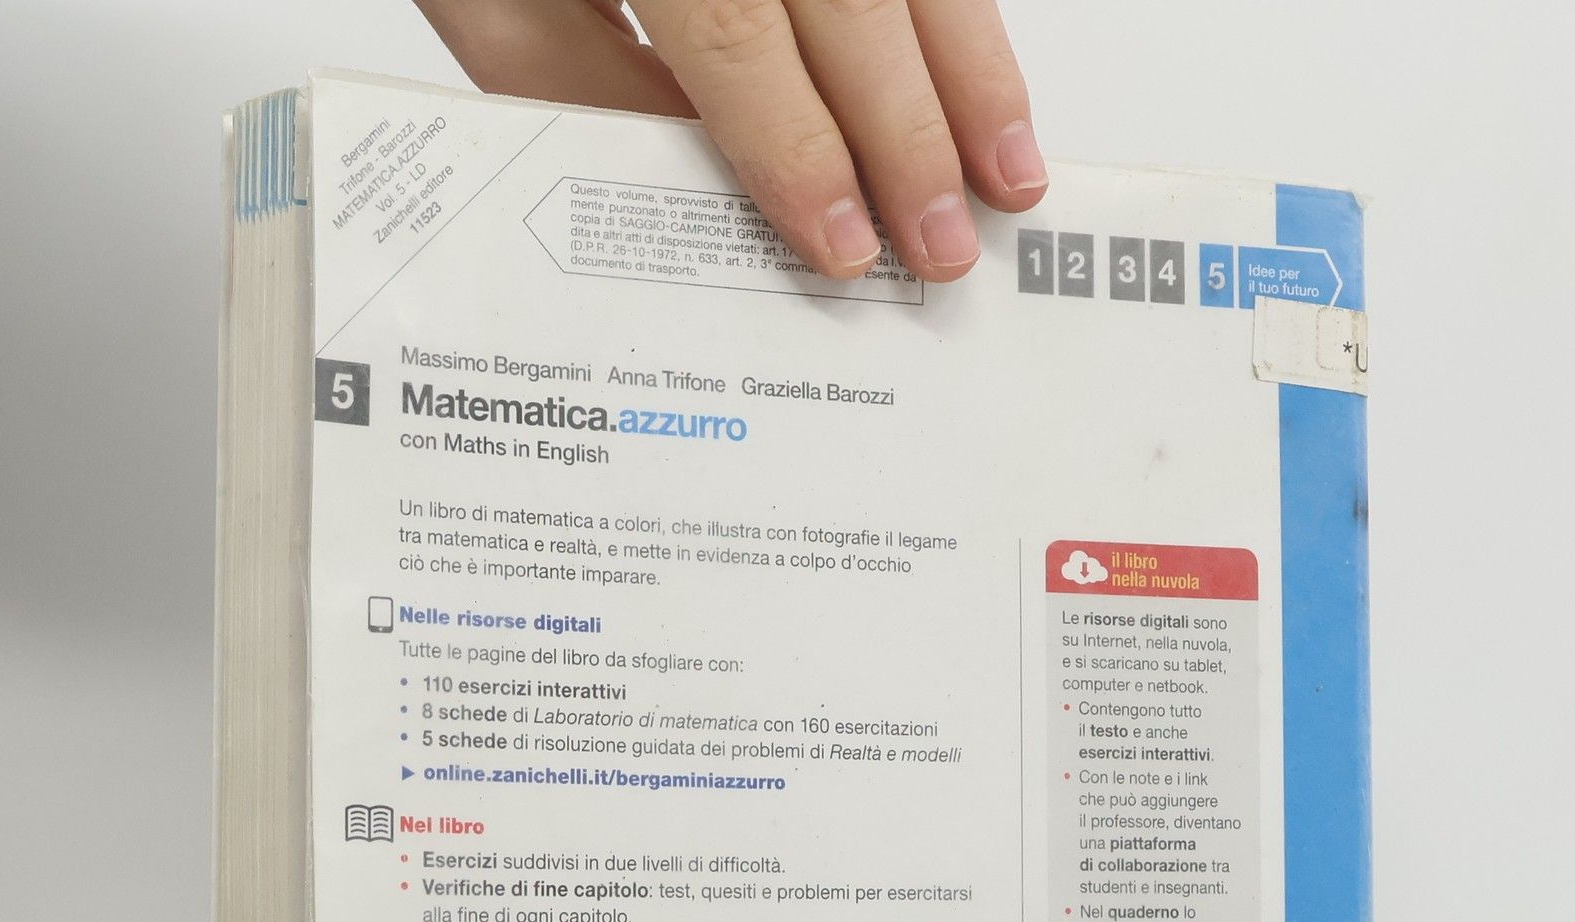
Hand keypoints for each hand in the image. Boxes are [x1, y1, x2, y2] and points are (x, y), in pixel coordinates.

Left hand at [414, 0, 1045, 282]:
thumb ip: (567, 77)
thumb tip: (682, 185)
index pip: (735, 29)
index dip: (795, 146)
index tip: (838, 241)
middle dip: (907, 137)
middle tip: (940, 245)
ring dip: (974, 75)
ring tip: (1008, 179)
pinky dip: (967, 16)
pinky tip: (987, 83)